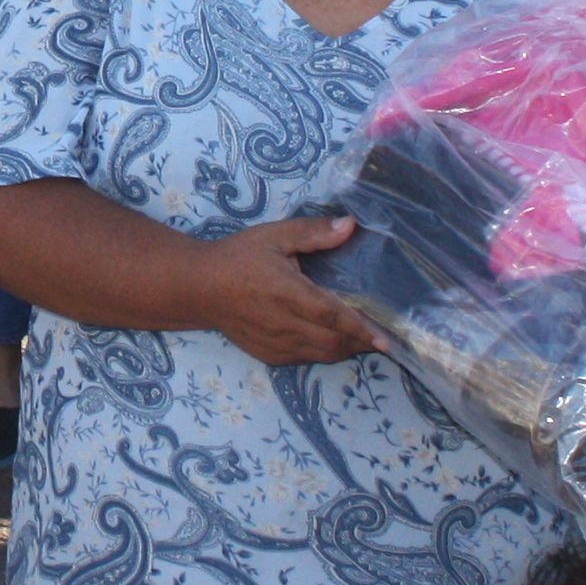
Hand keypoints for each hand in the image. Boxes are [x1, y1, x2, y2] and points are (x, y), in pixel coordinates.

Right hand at [197, 213, 382, 366]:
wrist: (199, 289)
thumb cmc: (237, 257)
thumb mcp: (274, 236)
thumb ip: (313, 232)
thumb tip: (350, 225)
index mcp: (286, 292)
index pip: (331, 316)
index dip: (361, 328)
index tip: (386, 338)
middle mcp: (283, 323)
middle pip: (333, 342)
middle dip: (362, 343)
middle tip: (386, 335)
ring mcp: (276, 343)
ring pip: (323, 355)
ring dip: (348, 350)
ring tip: (368, 339)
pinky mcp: (270, 354)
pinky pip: (307, 359)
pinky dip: (326, 353)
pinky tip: (336, 341)